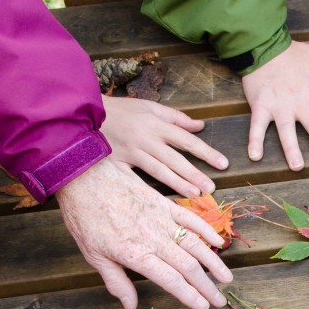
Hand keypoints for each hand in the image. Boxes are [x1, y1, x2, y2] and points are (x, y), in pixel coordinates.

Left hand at [55, 156, 228, 308]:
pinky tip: (218, 242)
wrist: (85, 177)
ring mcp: (162, 219)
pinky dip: (207, 230)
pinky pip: (191, 218)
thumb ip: (116, 282)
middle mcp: (155, 239)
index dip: (190, 296)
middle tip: (221, 300)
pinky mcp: (164, 203)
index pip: (171, 280)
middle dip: (207, 286)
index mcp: (137, 255)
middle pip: (189, 267)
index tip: (204, 306)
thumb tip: (130, 307)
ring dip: (214, 263)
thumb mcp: (94, 255)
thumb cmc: (86, 217)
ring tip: (226, 277)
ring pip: (196, 244)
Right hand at [101, 96, 228, 198]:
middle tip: (211, 188)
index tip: (223, 164)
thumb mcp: (149, 107)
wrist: (86, 113)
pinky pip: (135, 179)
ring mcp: (131, 152)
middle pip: (174, 158)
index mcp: (156, 124)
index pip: (186, 139)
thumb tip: (200, 125)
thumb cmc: (122, 110)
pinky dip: (148, 190)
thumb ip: (176, 117)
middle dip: (194, 174)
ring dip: (177, 183)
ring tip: (194, 194)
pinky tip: (161, 202)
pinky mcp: (118, 163)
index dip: (205, 152)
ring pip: (158, 170)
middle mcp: (145, 139)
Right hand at [242, 41, 308, 170]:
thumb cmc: (295, 53)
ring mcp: (279, 106)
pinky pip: (257, 126)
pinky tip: (255, 156)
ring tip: (297, 167)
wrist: (263, 44)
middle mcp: (299, 102)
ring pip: (286, 130)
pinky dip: (254, 140)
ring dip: (291, 149)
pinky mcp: (260, 106)